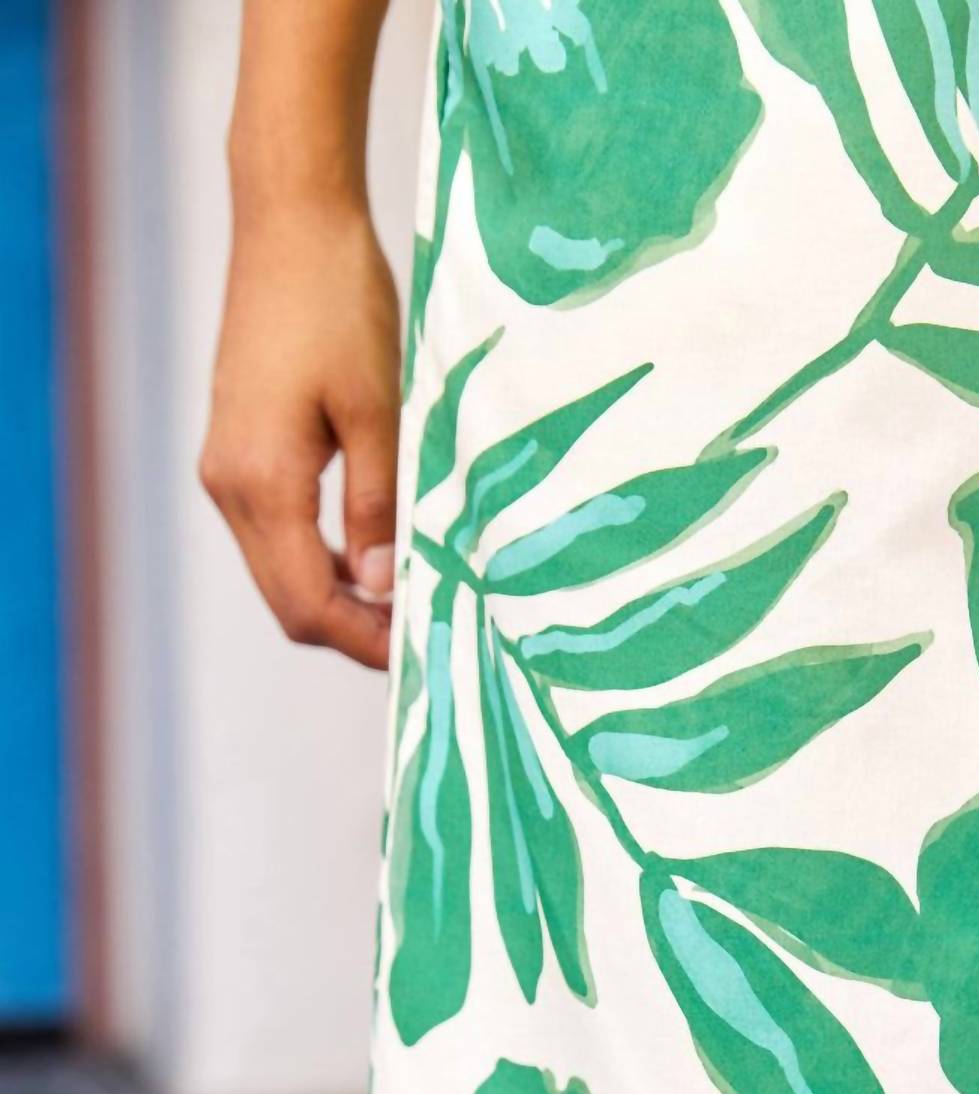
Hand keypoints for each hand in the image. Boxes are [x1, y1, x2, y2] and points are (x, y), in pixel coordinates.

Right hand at [201, 200, 400, 668]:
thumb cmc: (341, 303)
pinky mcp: (239, 451)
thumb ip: (378, 505)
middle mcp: (229, 485)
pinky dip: (322, 562)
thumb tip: (382, 586)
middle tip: (423, 643)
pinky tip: (374, 560)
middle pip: (287, 601)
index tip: (421, 658)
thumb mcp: (377, 410)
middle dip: (353, 633)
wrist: (291, 224)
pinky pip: (276, 535)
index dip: (364, 643)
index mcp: (261, 482)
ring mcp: (227, 469)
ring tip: (408, 607)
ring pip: (280, 573)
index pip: (307, 604)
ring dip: (339, 600)